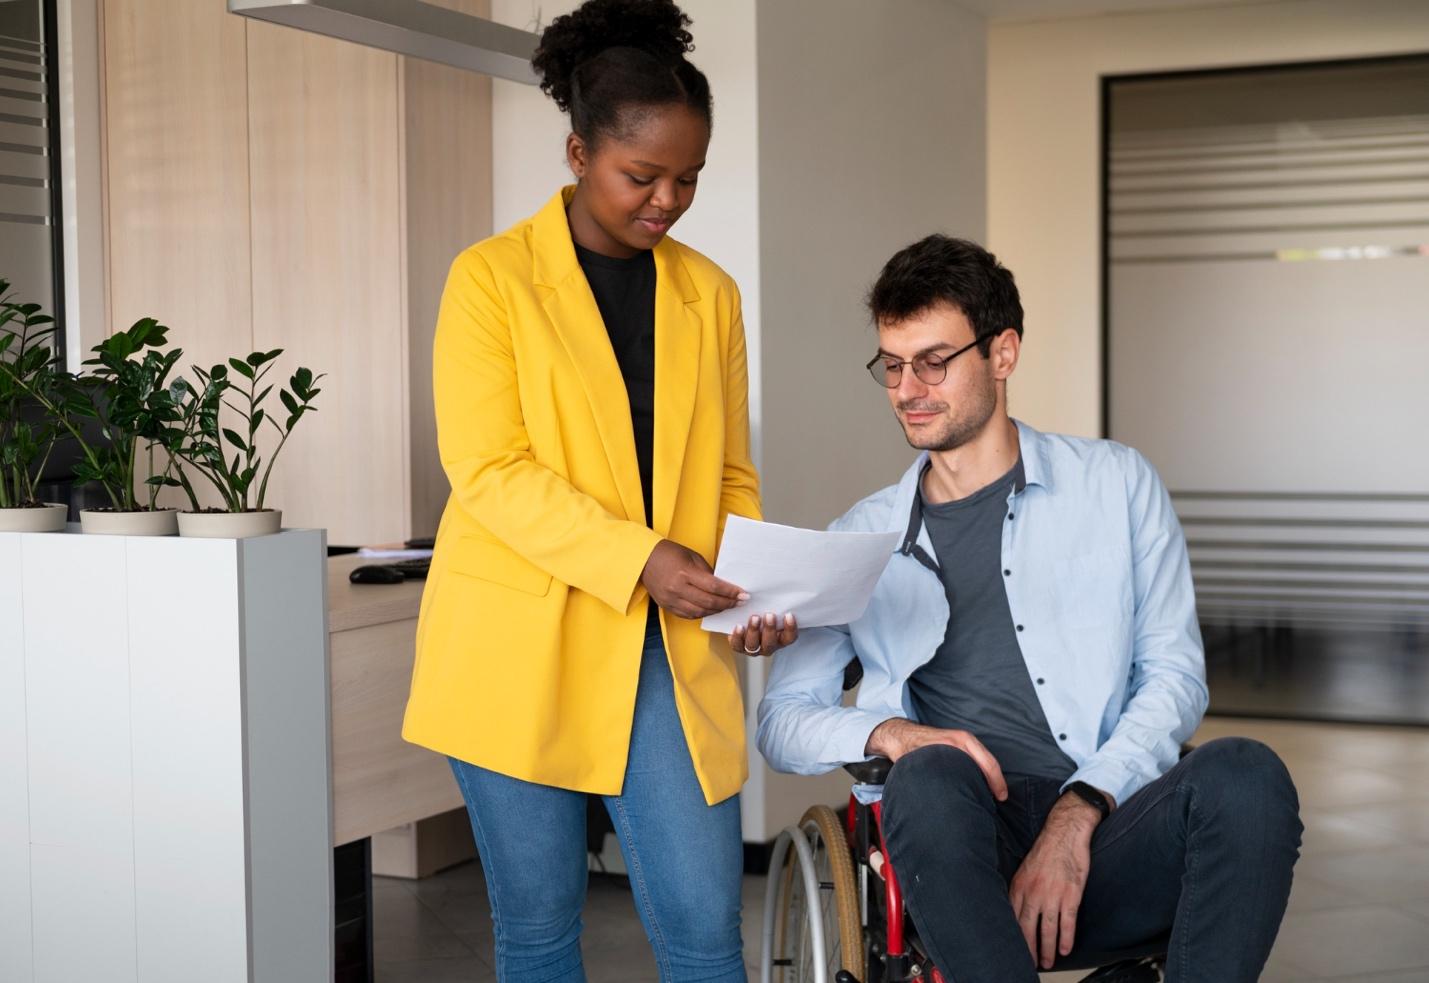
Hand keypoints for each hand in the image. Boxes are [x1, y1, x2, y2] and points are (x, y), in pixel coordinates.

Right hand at [640, 539, 748, 618]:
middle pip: (709, 602)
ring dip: (717, 610)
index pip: (714, 587)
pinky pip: (689, 615)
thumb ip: (708, 572)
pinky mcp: (667, 606)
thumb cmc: (670, 553)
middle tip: (740, 602)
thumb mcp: (692, 557)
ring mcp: (671, 600)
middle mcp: (677, 588)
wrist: (643, 560)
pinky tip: (711, 609)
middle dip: (728, 603)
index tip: (744, 594)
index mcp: (685, 573)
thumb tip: (724, 586)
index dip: (731, 592)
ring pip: (700, 612)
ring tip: (728, 606)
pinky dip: (702, 613)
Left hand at [728, 612, 797, 657]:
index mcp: (780, 639)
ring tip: (754, 617)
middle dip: (770, 629)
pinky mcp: (739, 646)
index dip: (790, 628)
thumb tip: (782, 590)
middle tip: (769, 615)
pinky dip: (738, 636)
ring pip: (754, 645)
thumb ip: (776, 605)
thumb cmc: (763, 611)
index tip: (789, 614)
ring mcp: (753, 648)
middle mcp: (768, 646)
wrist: (743, 616)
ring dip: (754, 631)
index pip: (790, 637)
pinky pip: (737, 645)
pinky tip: (739, 625)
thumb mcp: (770, 608)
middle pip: (770, 643)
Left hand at [864, 718, 1007, 801]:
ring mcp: (962, 740)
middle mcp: (963, 739)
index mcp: (958, 742)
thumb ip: (934, 775)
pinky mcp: (959, 744)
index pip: (986, 763)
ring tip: (994, 794)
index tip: (1000, 797)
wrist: (900, 735)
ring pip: (984, 759)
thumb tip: (947, 795)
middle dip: (997, 780)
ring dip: (991, 775)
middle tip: (1000, 799)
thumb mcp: (921, 762)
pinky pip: (977, 757)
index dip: (995, 782)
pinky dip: (983, 769)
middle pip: (989, 761)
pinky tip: (981, 783)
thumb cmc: (909, 748)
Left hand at [1008, 791, 1105, 968]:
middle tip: (1031, 963)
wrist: (1065, 832)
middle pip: (1027, 928)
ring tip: (1047, 962)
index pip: (1012, 918)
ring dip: (1047, 949)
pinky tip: (1064, 949)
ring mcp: (1052, 894)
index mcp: (1019, 886)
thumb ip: (1020, 891)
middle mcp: (1033, 892)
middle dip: (1029, 949)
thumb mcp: (1024, 870)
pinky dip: (1065, 938)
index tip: (1014, 950)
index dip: (1014, 937)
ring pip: (1047, 929)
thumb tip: (1015, 912)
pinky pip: (1067, 922)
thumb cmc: (1046, 851)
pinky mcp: (1070, 894)